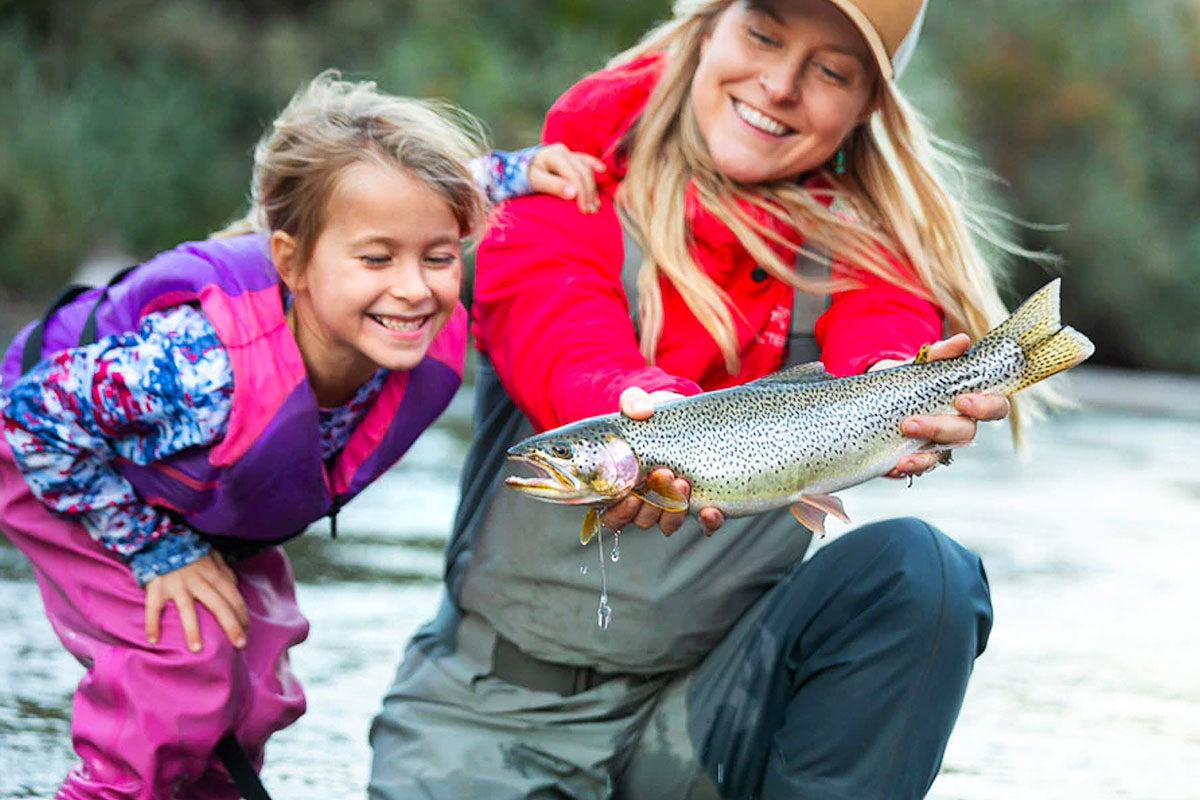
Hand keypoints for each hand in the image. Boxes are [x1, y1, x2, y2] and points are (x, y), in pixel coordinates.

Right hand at [145, 550, 248, 651]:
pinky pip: (153, 608)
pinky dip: (152, 624)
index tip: (247, 631)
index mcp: (214, 573)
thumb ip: (225, 572)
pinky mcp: (157, 588)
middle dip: (231, 625)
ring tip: (196, 649)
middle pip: (218, 605)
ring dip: (191, 629)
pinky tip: (153, 640)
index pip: (233, 597)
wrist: (161, 537)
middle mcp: (198, 580)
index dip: (242, 615)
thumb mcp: (214, 556)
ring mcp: (177, 585)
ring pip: (187, 609)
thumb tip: (235, 588)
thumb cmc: (190, 550)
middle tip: (239, 644)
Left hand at [528, 142, 605, 212]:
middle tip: (592, 211)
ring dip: (593, 187)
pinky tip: (603, 171)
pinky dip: (594, 166)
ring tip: (596, 205)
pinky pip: (585, 160)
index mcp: (554, 155)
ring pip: (586, 168)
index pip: (574, 175)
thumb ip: (553, 186)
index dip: (581, 193)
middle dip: (589, 192)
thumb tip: (573, 194)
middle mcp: (563, 151)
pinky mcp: (569, 156)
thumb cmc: (525, 175)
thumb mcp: (535, 181)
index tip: (584, 210)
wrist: (517, 166)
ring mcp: (567, 152)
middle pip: (583, 172)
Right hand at [602, 387, 724, 535]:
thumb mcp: (639, 402)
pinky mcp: (700, 503)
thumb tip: (642, 411)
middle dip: (653, 503)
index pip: (612, 515)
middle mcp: (644, 501)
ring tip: (683, 481)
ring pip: (668, 524)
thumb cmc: (650, 414)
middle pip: (642, 520)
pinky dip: (708, 523)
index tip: (632, 495)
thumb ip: (633, 402)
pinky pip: (704, 526)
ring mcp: (672, 504)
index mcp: (620, 485)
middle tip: (664, 474)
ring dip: (675, 510)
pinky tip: (710, 511)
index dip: (620, 512)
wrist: (678, 414)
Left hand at [885, 333, 1010, 478]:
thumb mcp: (924, 363)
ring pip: (942, 455)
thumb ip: (941, 354)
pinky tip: (893, 466)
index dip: (985, 407)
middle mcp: (961, 425)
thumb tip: (961, 342)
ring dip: (923, 458)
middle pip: (965, 433)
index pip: (996, 407)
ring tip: (902, 458)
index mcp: (972, 400)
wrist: (884, 392)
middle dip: (939, 429)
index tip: (962, 400)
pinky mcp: (921, 456)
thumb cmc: (916, 377)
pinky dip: (907, 469)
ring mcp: (942, 443)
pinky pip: (919, 467)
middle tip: (910, 423)